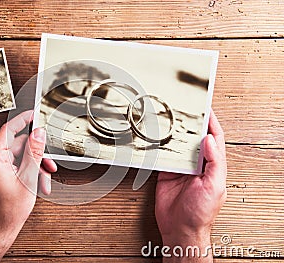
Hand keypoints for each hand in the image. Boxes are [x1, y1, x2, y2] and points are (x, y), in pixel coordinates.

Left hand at [0, 110, 56, 262]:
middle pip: (19, 145)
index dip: (22, 120)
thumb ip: (34, 152)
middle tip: (49, 164)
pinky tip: (39, 182)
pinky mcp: (1, 173)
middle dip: (37, 155)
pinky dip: (30, 171)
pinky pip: (18, 164)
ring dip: (36, 165)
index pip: (8, 130)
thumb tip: (38, 134)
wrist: (2, 226)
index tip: (33, 114)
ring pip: (21, 156)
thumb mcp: (28, 177)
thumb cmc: (10, 208)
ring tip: (45, 179)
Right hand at [155, 110, 226, 261]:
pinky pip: (164, 156)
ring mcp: (181, 169)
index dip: (211, 122)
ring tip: (170, 119)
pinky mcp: (166, 173)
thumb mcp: (214, 186)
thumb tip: (209, 140)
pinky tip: (157, 138)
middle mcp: (197, 165)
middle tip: (185, 109)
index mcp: (212, 166)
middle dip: (191, 124)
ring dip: (175, 134)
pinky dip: (160, 147)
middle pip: (195, 139)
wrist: (181, 229)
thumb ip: (214, 162)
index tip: (206, 108)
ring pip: (179, 146)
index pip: (214, 139)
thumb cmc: (201, 213)